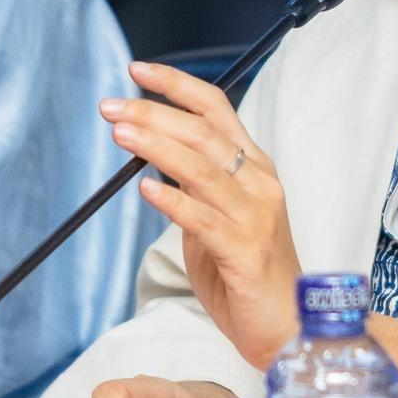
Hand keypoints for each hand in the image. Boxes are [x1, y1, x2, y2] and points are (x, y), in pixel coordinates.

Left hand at [102, 62, 299, 365]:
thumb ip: (193, 186)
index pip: (216, 110)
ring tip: (120, 132)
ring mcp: (256, 216)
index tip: (137, 70)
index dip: (177, 85)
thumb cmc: (247, 274)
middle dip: (154, 113)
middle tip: (111, 106)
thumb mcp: (216, 218)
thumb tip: (151, 155)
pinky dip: (173, 201)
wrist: (286, 326)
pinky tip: (146, 188)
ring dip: (157, 145)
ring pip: (203, 168)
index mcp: (254, 168)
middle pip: (204, 132)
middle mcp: (259, 183)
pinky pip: (203, 219)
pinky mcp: (246, 251)